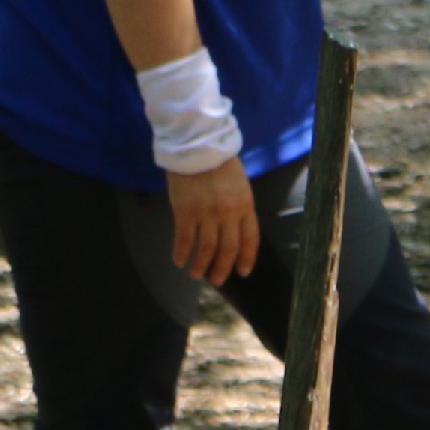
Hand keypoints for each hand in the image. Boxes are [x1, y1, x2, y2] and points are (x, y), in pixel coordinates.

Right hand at [168, 159, 257, 283]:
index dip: (246, 258)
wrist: (198, 150)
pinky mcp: (185, 212)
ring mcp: (206, 214)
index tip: (243, 272)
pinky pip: (184, 239)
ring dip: (201, 265)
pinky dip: (181, 253)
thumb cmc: (221, 166)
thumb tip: (234, 232)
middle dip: (222, 268)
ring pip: (206, 248)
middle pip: (228, 249)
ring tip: (196, 274)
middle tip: (217, 280)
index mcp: (246, 206)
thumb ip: (239, 209)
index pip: (250, 239)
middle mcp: (228, 214)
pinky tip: (178, 261)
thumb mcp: (240, 187)